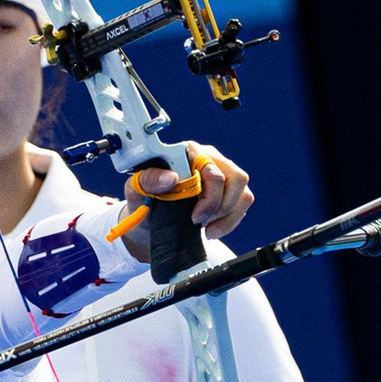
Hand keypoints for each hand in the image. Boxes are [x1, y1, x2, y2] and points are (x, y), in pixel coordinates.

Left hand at [120, 141, 255, 260]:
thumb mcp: (136, 190)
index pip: (211, 165)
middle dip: (217, 206)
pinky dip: (230, 222)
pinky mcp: (230, 192)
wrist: (150, 223)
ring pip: (244, 193)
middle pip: (235, 178)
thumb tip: (171, 178)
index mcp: (188, 152)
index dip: (208, 193)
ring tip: (205, 228)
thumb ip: (148, 179)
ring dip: (226, 216)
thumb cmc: (145, 201)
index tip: (192, 215)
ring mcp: (223, 174)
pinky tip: (212, 229)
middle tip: (198, 221)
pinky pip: (243, 205)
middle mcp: (210, 158)